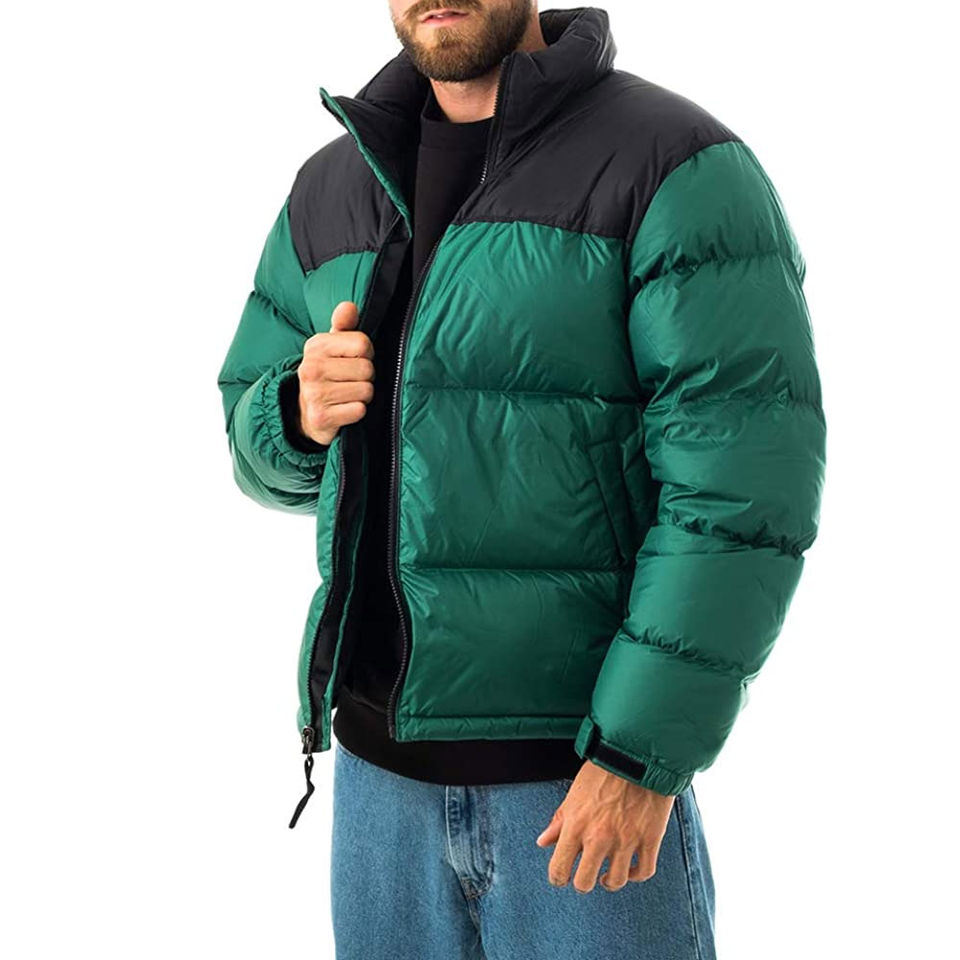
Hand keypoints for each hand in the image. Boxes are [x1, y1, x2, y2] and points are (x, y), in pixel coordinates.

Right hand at [296, 301, 374, 445]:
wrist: (304, 413)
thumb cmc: (327, 374)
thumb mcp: (332, 347)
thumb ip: (344, 325)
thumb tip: (349, 306)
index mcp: (316, 346)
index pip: (363, 344)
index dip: (366, 353)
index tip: (355, 359)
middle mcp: (311, 368)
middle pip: (367, 369)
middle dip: (366, 377)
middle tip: (351, 380)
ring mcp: (314, 394)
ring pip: (366, 391)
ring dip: (363, 395)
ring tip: (347, 394)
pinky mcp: (321, 417)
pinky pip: (359, 410)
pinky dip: (357, 411)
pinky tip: (344, 409)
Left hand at [536, 760, 674, 892]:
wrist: (637, 753)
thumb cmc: (603, 769)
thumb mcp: (574, 793)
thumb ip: (559, 820)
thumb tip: (542, 842)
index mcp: (576, 826)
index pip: (559, 869)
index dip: (558, 878)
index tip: (562, 877)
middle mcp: (599, 837)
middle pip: (584, 883)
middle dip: (582, 883)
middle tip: (584, 876)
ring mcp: (626, 840)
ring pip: (616, 881)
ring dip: (609, 881)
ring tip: (606, 874)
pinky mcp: (650, 838)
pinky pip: (644, 871)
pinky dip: (636, 875)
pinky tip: (629, 869)